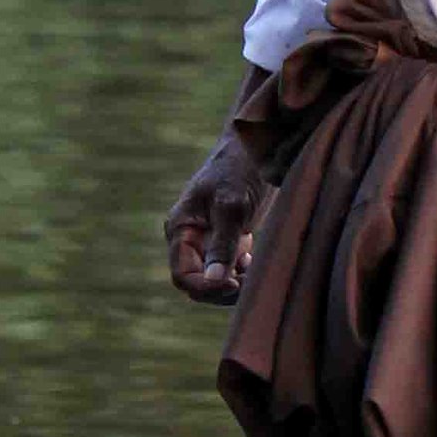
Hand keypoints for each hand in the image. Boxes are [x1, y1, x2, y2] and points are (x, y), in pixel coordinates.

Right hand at [163, 132, 269, 302]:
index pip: (182, 275)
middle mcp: (189, 239)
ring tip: (252, 268)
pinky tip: (253, 259)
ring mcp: (207, 241)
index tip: (233, 282)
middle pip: (196, 284)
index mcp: (181, 229)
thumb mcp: (231, 206)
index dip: (205, 286)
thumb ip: (222, 244)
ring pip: (213, 281)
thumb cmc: (239, 170)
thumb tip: (214, 280)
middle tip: (247, 282)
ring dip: (234, 284)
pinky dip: (242, 274)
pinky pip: (229, 270)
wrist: (256, 147)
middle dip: (221, 289)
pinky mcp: (227, 241)